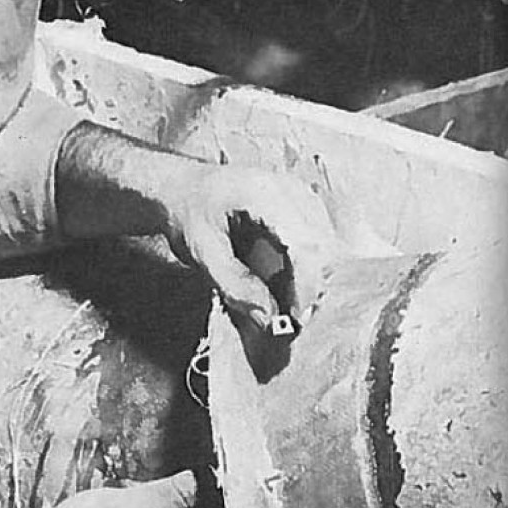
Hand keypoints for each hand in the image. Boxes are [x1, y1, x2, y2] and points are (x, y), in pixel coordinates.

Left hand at [161, 163, 316, 326]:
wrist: (182, 186)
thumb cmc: (188, 213)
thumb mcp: (202, 251)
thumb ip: (234, 284)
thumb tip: (268, 317)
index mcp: (264, 192)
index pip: (304, 243)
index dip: (307, 284)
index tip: (296, 317)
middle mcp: (290, 188)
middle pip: (321, 245)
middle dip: (311, 287)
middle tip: (291, 321)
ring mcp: (300, 195)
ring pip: (325, 246)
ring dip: (311, 280)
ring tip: (288, 306)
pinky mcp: (302, 206)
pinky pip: (317, 243)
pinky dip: (306, 270)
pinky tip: (288, 288)